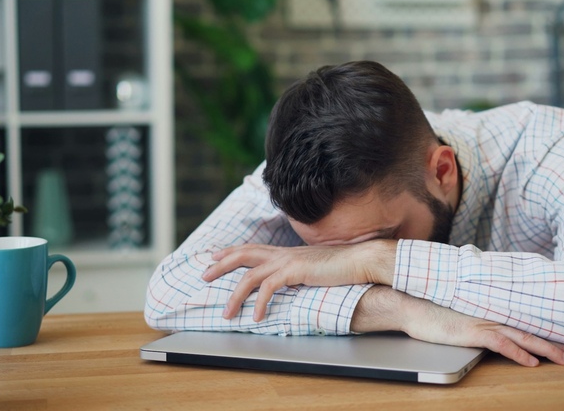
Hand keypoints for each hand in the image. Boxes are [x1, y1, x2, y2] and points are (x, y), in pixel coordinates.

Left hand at [202, 240, 395, 320]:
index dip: (231, 252)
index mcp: (286, 252)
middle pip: (243, 254)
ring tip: (227, 313)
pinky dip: (259, 303)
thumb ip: (299, 273)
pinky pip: (268, 288)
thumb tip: (291, 281)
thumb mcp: (314, 268)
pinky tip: (257, 317)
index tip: (214, 257)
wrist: (360, 261)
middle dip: (220, 265)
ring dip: (235, 295)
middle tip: (203, 275)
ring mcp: (288, 261)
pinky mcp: (295, 271)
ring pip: (250, 275)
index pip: (252, 248)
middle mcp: (283, 253)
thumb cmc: (342, 267)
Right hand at [353, 286, 563, 366]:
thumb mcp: (462, 312)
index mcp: (493, 310)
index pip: (528, 323)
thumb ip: (480, 315)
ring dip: (549, 349)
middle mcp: (493, 314)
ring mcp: (484, 322)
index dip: (551, 333)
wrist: (412, 304)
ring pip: (525, 337)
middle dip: (560, 344)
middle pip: (534, 330)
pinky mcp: (472, 331)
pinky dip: (518, 353)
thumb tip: (492, 323)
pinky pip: (501, 344)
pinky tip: (532, 362)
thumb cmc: (434, 308)